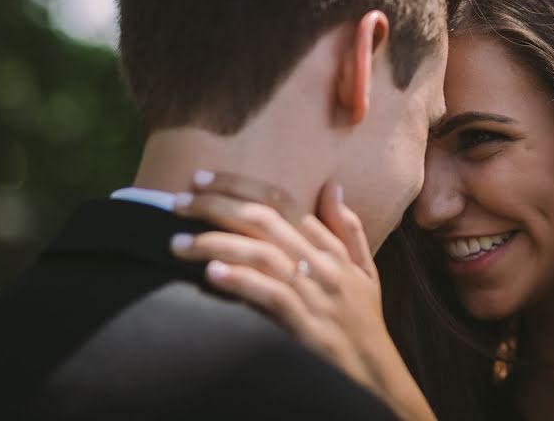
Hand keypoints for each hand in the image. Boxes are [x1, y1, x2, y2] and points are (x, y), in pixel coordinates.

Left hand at [169, 172, 435, 420]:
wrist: (376, 375)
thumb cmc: (364, 321)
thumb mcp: (365, 270)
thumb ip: (348, 228)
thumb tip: (333, 186)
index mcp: (331, 247)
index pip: (281, 201)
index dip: (239, 185)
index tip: (201, 179)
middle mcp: (322, 263)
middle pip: (264, 219)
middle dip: (216, 205)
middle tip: (177, 202)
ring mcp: (315, 294)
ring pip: (262, 253)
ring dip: (215, 242)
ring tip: (177, 242)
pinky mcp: (305, 326)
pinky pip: (270, 296)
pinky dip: (241, 281)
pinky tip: (211, 274)